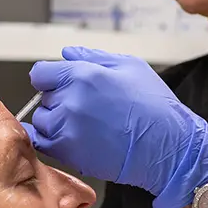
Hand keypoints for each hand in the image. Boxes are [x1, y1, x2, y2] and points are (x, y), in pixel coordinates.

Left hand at [25, 46, 207, 207]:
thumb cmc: (155, 107)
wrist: (167, 147)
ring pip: (43, 121)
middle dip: (59, 100)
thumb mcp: (130, 67)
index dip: (51, 78)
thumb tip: (67, 54)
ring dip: (55, 122)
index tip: (61, 84)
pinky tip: (71, 139)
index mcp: (83, 75)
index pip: (41, 73)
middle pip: (44, 97)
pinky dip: (52, 142)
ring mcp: (67, 129)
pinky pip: (43, 144)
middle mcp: (70, 101)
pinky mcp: (69, 153)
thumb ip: (93, 57)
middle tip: (86, 107)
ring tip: (84, 125)